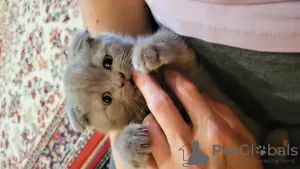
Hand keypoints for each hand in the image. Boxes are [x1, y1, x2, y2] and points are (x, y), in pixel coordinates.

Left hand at [133, 70, 262, 168]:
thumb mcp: (245, 141)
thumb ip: (225, 114)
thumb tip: (202, 96)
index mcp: (212, 131)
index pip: (189, 95)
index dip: (175, 79)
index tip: (167, 72)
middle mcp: (188, 144)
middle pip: (161, 106)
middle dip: (147, 84)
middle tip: (139, 72)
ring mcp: (170, 161)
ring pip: (149, 126)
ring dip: (150, 116)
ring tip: (155, 115)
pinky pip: (144, 148)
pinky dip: (145, 138)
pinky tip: (149, 134)